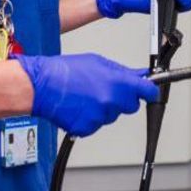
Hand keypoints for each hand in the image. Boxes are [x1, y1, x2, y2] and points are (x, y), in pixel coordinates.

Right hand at [16, 53, 158, 136]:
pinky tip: (79, 106)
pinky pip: (97, 124)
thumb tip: (138, 75)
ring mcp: (100, 117)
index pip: (148, 92)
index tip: (150, 91)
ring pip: (112, 115)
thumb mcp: (99, 62)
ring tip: (86, 95)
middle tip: (108, 90)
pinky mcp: (87, 129)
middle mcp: (111, 102)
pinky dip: (91, 117)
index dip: (149, 91)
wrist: (41, 86)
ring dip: (105, 107)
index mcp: (118, 83)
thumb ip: (121, 72)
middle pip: (130, 105)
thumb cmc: (66, 71)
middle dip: (124, 98)